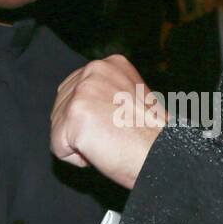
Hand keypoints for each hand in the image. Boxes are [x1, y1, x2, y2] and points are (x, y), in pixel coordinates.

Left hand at [50, 55, 164, 189]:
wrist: (165, 154)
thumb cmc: (153, 137)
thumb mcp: (130, 98)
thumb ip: (104, 94)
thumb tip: (82, 105)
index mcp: (109, 65)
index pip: (72, 91)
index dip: (89, 118)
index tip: (114, 126)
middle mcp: (94, 71)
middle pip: (60, 108)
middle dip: (81, 130)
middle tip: (114, 136)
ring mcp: (83, 91)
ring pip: (58, 128)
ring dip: (80, 144)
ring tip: (111, 142)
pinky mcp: (75, 115)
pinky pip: (58, 147)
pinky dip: (77, 158)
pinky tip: (103, 151)